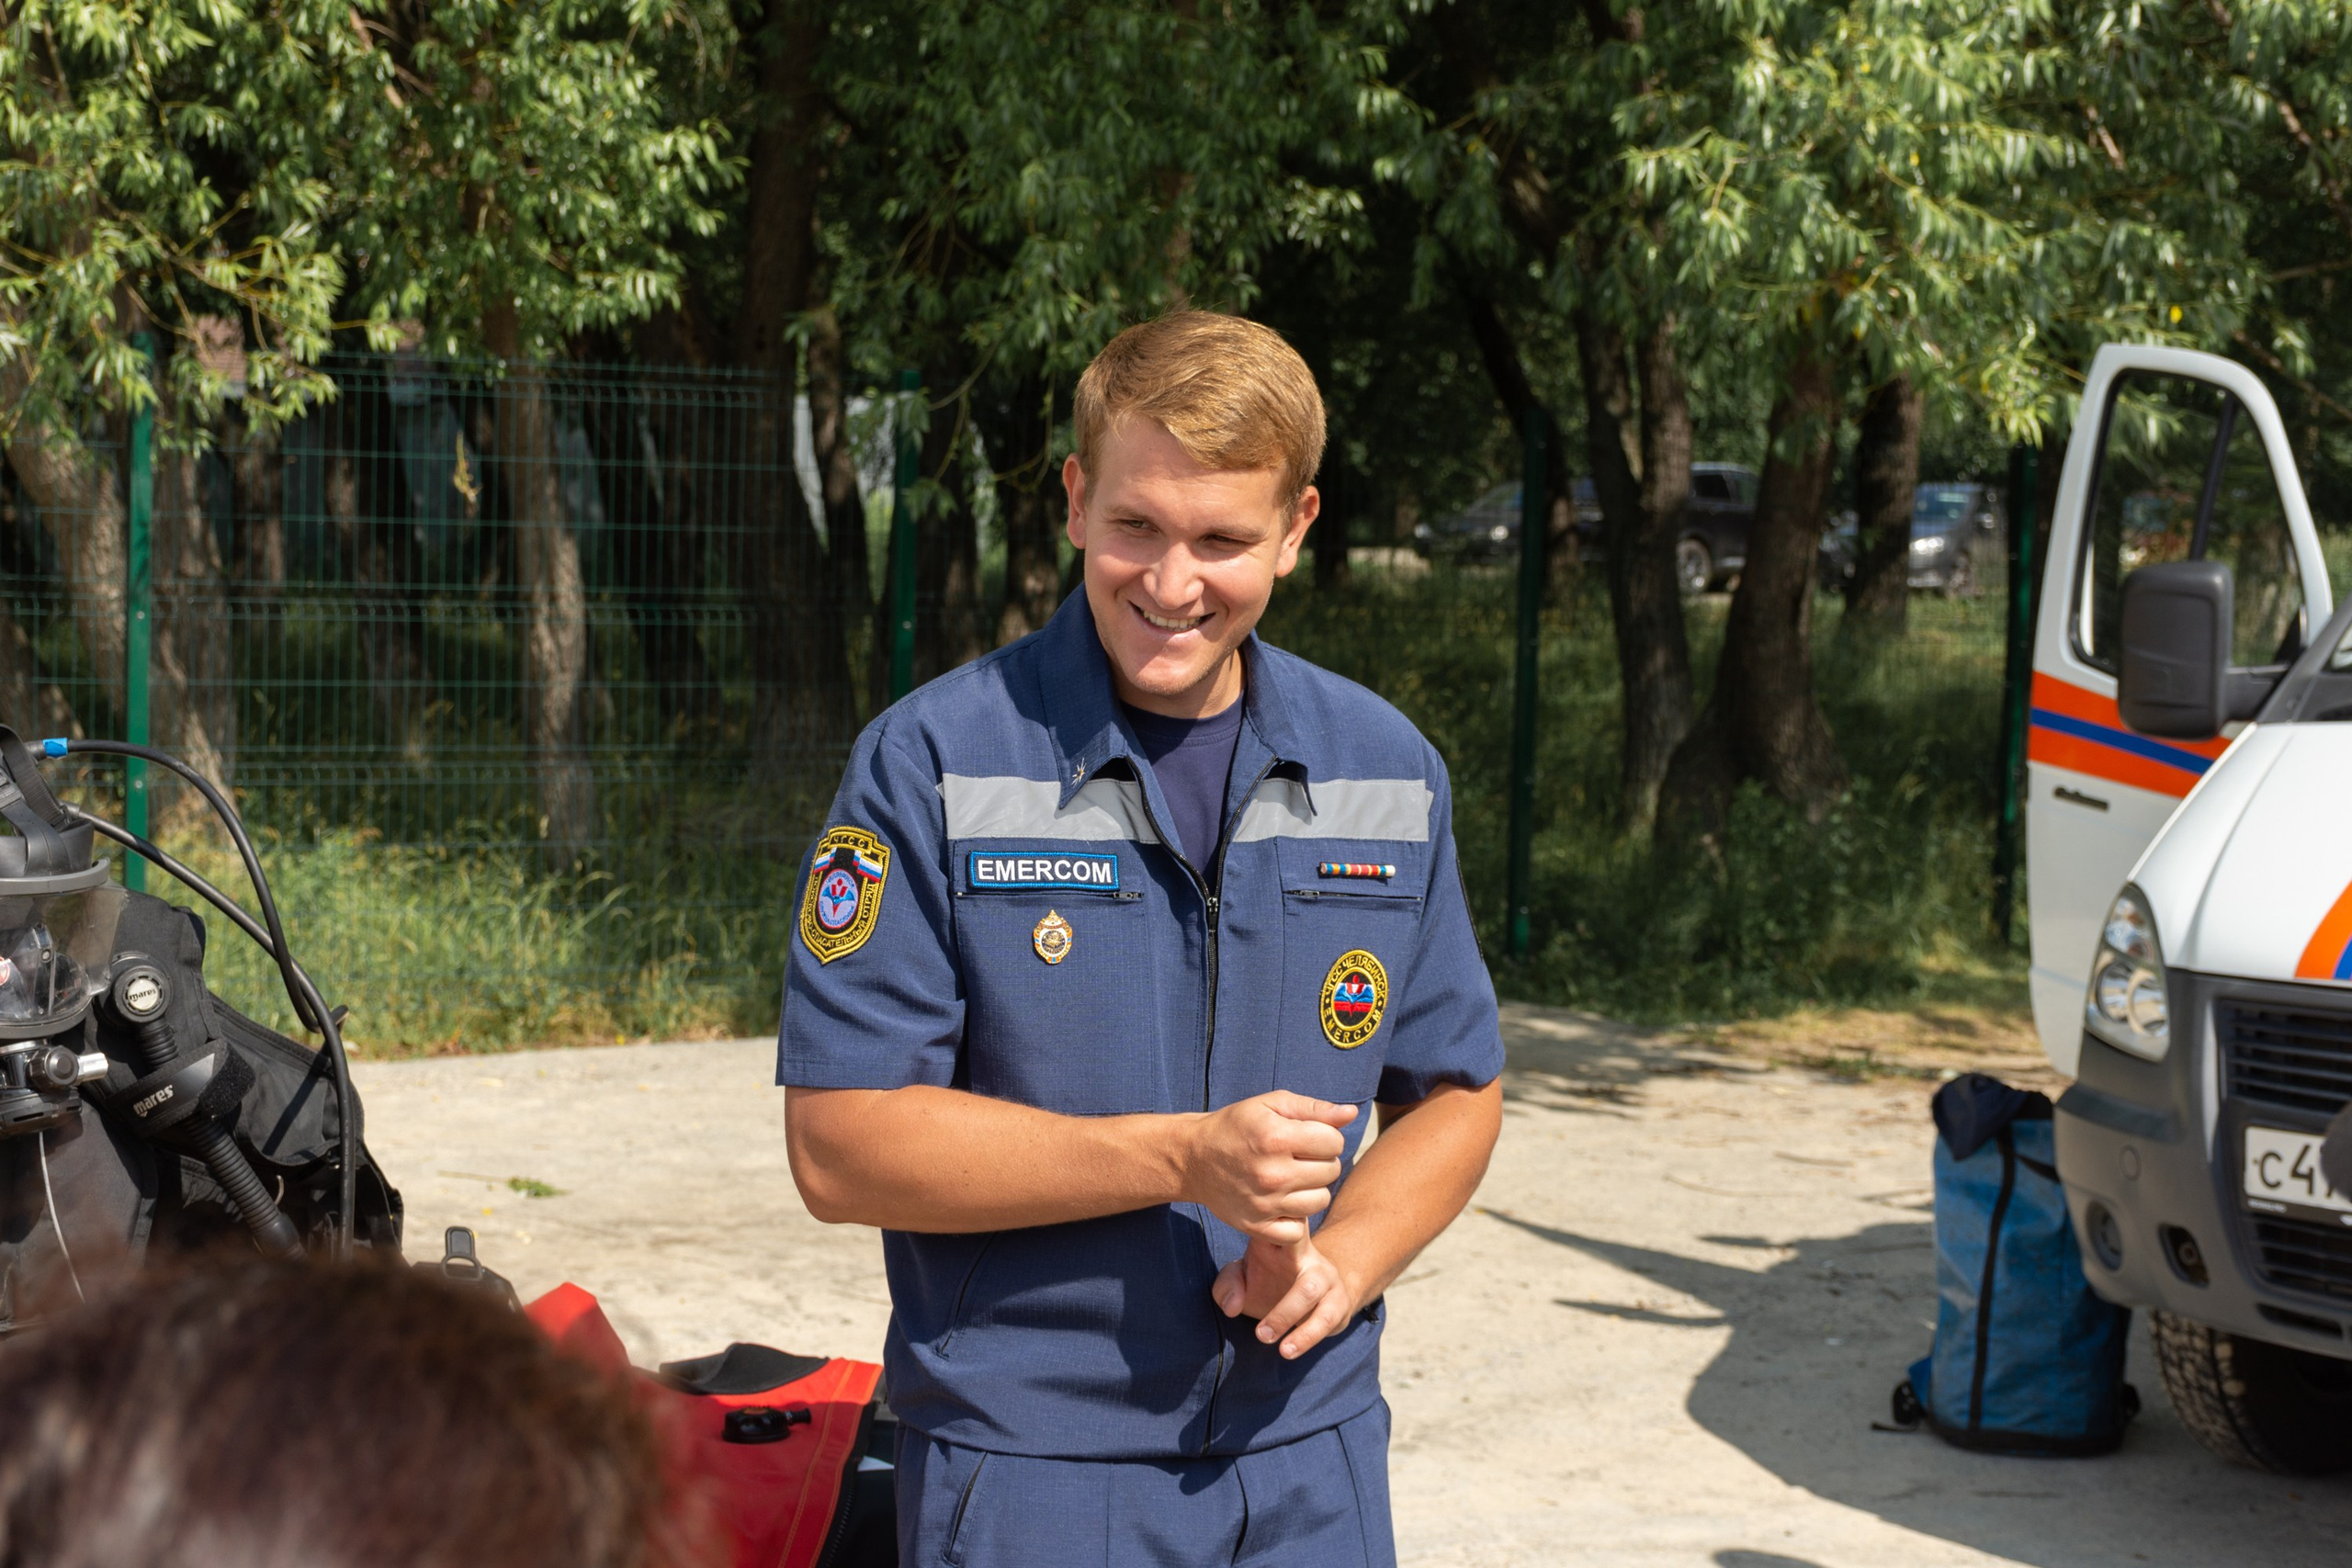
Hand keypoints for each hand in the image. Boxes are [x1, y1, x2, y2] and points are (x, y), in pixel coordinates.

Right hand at [1178, 1092, 1356, 1241]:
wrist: (1194, 1158)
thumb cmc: (1237, 1126)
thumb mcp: (1272, 1105)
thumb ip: (1314, 1108)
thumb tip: (1352, 1114)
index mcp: (1277, 1137)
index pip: (1334, 1142)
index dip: (1325, 1137)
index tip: (1307, 1137)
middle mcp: (1272, 1173)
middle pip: (1331, 1171)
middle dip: (1321, 1161)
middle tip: (1298, 1157)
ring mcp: (1264, 1203)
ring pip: (1320, 1201)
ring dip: (1312, 1189)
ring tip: (1293, 1179)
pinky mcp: (1256, 1226)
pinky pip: (1298, 1231)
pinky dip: (1295, 1219)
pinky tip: (1283, 1203)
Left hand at [1212, 1234, 1360, 1359]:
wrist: (1315, 1291)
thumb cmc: (1270, 1278)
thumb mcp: (1243, 1275)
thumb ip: (1228, 1284)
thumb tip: (1232, 1307)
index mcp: (1282, 1242)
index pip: (1282, 1226)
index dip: (1277, 1224)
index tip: (1262, 1231)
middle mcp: (1308, 1256)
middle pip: (1298, 1268)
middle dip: (1282, 1306)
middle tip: (1260, 1335)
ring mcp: (1327, 1278)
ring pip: (1313, 1294)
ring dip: (1300, 1327)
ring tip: (1283, 1351)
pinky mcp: (1340, 1303)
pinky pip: (1329, 1319)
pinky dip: (1308, 1337)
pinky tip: (1290, 1350)